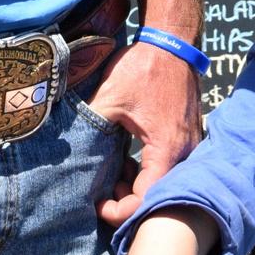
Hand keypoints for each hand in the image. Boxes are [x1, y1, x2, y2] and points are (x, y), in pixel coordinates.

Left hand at [88, 40, 203, 226]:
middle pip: (157, 195)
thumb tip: (65, 149)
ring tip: (113, 175)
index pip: (146, 199)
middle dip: (127, 198)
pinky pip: (168, 167)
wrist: (171, 43)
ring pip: (163, 182)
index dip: (121, 211)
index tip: (100, 205)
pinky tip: (127, 161)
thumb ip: (91, 125)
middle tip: (104, 190)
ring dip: (137, 184)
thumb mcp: (110, 96)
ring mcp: (189, 145)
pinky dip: (147, 171)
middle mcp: (184, 152)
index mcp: (166, 148)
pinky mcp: (186, 138)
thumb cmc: (143, 68)